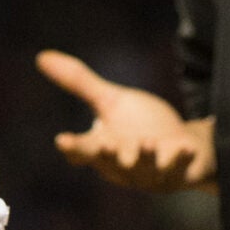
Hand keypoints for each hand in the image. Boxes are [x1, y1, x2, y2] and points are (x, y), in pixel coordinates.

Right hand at [37, 50, 214, 190]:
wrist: (176, 144)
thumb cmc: (137, 125)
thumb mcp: (109, 102)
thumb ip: (79, 83)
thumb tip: (42, 57)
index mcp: (101, 148)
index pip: (82, 150)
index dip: (73, 147)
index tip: (63, 140)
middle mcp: (122, 164)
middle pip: (111, 162)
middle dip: (108, 156)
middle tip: (106, 144)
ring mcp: (150, 172)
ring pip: (145, 167)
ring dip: (146, 157)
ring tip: (148, 142)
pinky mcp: (177, 172)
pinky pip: (180, 167)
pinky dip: (182, 159)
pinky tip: (187, 147)